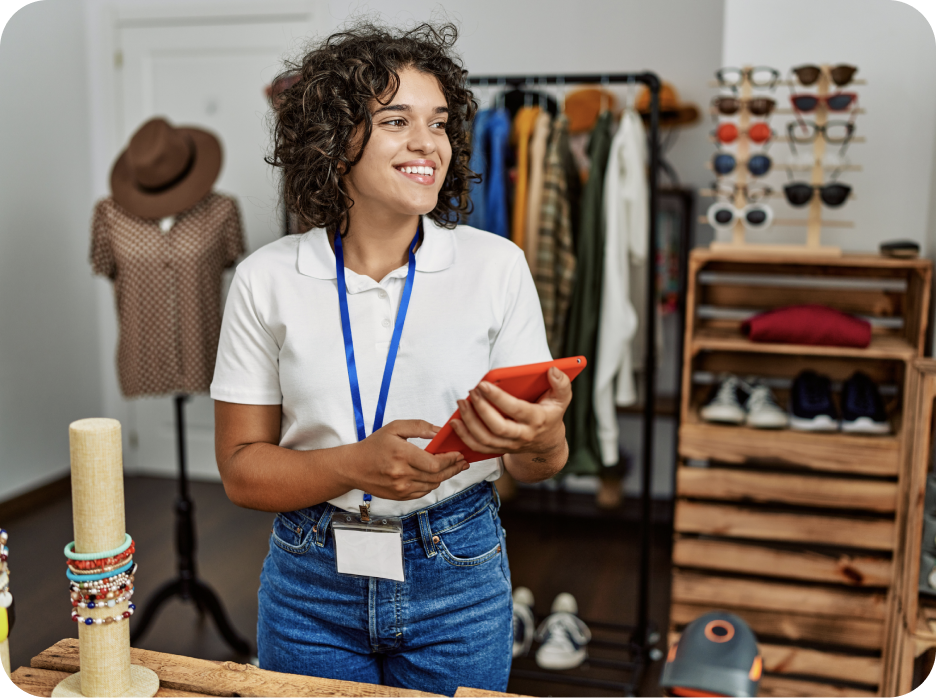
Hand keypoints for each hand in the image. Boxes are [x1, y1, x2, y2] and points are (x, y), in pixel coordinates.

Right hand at [349, 420, 467, 500]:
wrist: (354, 467)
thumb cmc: (374, 446)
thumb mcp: (395, 428)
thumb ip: (419, 427)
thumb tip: (439, 432)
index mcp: (402, 455)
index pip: (435, 463)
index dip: (451, 460)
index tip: (459, 454)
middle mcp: (402, 474)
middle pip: (437, 475)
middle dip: (453, 468)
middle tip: (462, 461)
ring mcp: (401, 488)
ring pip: (432, 484)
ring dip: (444, 476)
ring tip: (453, 467)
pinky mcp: (400, 496)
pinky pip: (423, 492)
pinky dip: (432, 483)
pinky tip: (436, 475)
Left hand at [450, 367, 571, 456]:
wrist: (548, 444)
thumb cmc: (551, 414)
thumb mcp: (562, 399)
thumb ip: (561, 384)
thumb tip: (553, 370)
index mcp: (537, 420)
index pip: (516, 410)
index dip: (498, 398)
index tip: (483, 384)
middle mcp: (523, 436)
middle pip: (498, 427)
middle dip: (481, 409)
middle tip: (470, 392)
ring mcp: (510, 445)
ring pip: (485, 439)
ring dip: (469, 422)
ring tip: (461, 403)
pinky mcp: (499, 450)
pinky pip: (478, 447)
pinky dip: (465, 436)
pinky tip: (455, 422)